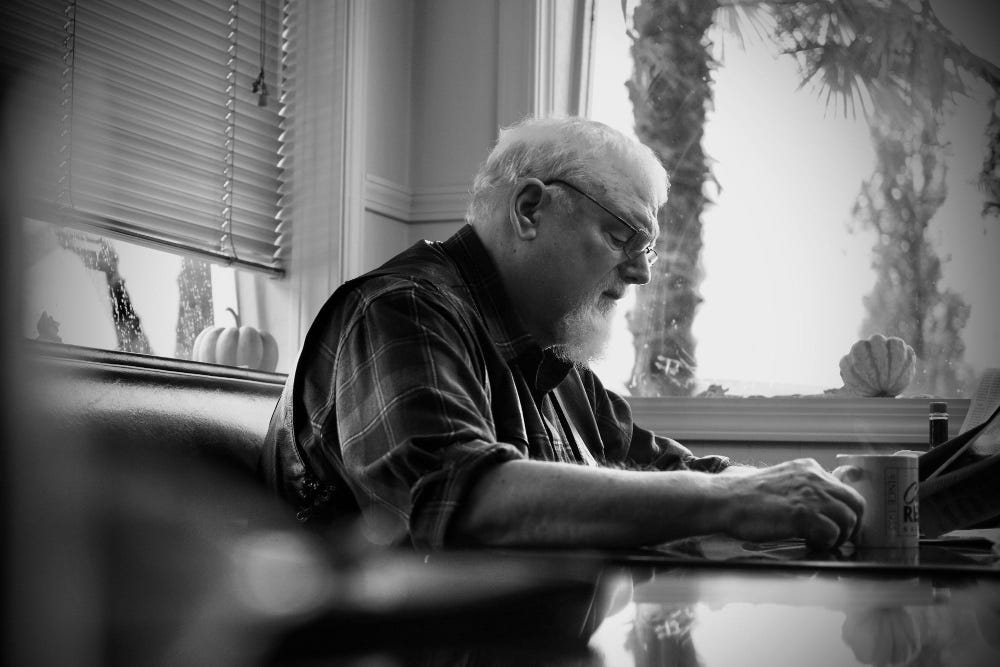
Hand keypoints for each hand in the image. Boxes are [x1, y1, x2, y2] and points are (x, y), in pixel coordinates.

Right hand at [720, 458, 864, 550]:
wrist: (726, 500)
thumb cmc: (749, 497)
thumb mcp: (783, 481)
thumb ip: (805, 487)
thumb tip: (827, 497)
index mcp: (810, 468)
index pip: (847, 490)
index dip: (848, 511)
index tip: (843, 525)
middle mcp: (815, 478)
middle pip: (856, 504)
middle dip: (852, 526)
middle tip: (839, 538)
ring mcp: (810, 495)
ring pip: (848, 519)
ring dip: (839, 536)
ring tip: (821, 542)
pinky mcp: (803, 514)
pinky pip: (832, 533)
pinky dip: (825, 543)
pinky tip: (810, 543)